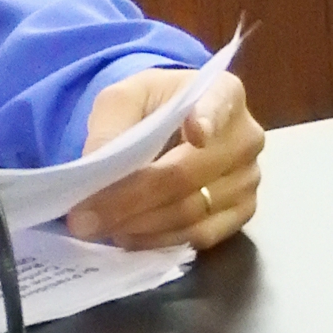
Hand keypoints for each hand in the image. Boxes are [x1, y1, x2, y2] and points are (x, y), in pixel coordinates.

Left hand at [67, 69, 263, 251]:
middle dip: (130, 199)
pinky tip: (127, 236)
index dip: (208, 120)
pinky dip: (159, 240)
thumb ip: (111, 125)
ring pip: (191, 212)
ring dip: (139, 224)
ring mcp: (249, 178)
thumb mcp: (122, 99)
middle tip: (83, 216)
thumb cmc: (151, 108)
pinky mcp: (242, 213)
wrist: (171, 127)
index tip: (195, 133)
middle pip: (187, 174)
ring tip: (96, 228)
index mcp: (223, 92)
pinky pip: (201, 236)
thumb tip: (98, 168)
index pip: (219, 106)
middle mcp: (246, 137)